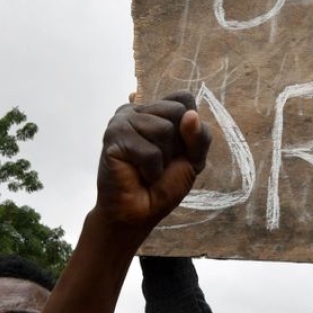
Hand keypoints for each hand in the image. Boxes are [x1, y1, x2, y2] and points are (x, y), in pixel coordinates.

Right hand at [96, 92, 210, 231]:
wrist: (138, 213)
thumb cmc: (163, 185)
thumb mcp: (193, 159)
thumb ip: (199, 136)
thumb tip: (190, 115)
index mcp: (154, 110)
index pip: (184, 98)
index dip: (191, 129)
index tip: (178, 150)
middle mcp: (136, 110)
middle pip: (177, 110)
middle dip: (178, 144)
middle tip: (160, 161)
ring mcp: (122, 121)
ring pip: (164, 129)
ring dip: (163, 159)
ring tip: (148, 168)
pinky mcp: (113, 137)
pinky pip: (150, 152)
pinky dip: (152, 171)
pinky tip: (139, 175)